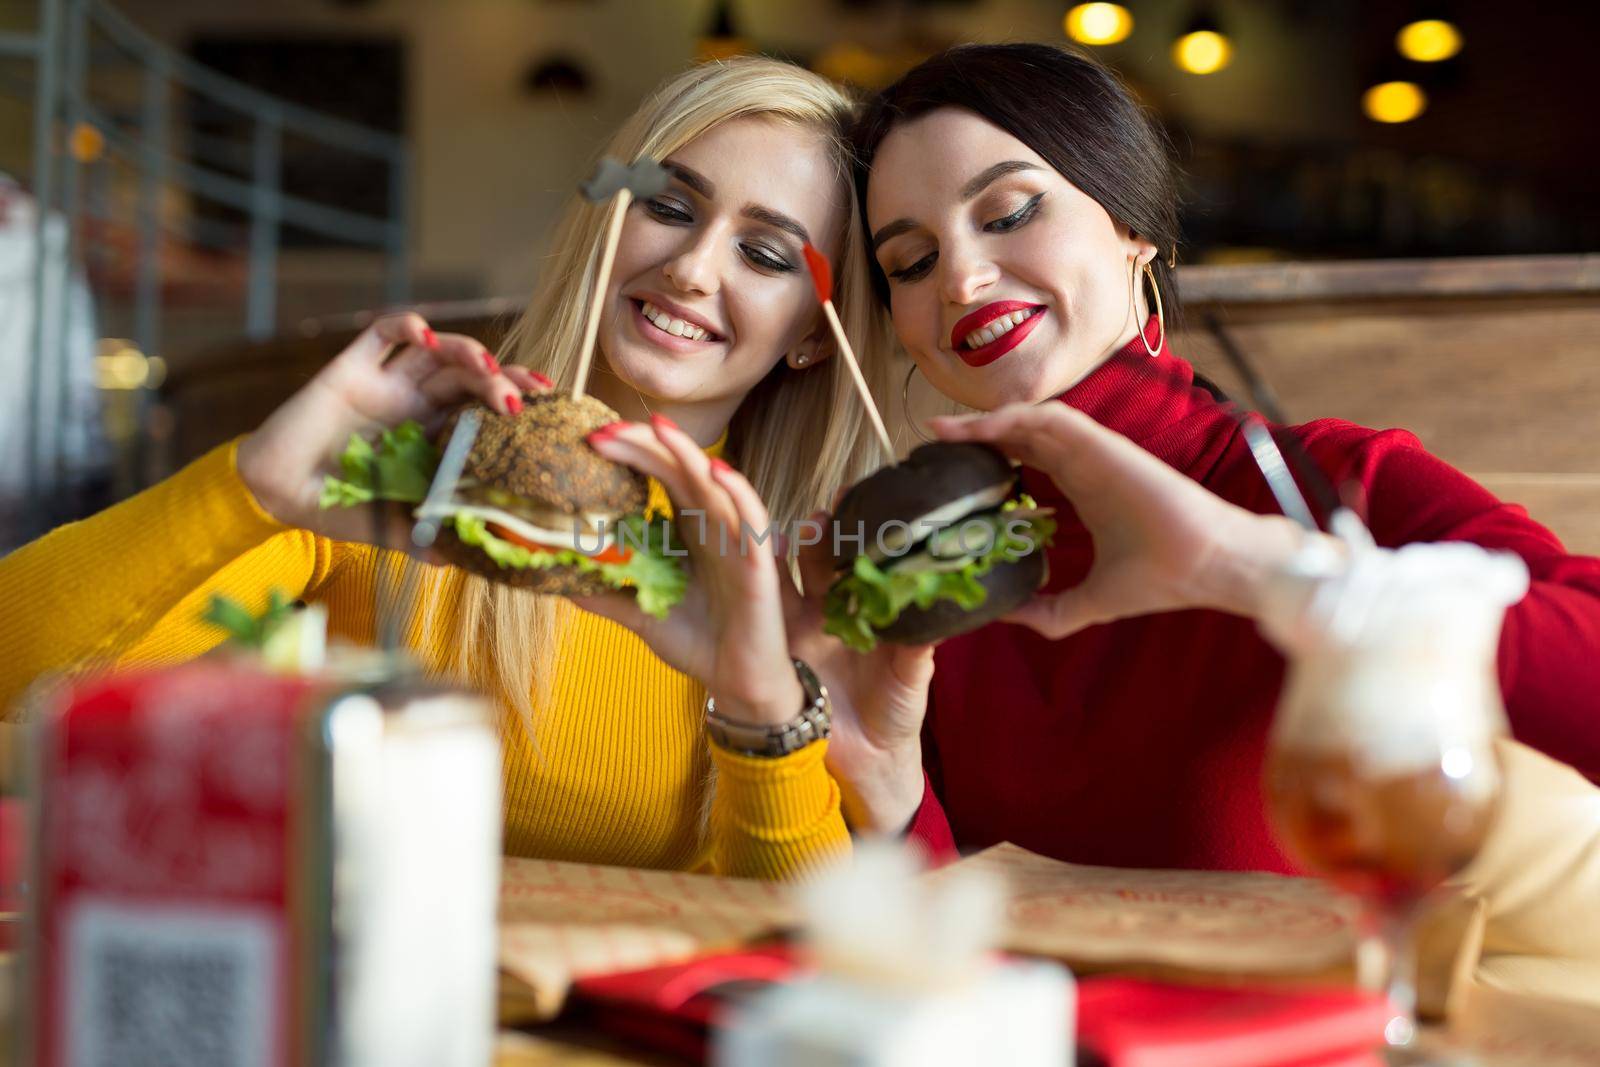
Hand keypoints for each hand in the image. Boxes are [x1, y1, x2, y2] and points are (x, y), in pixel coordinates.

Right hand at [236, 312, 548, 549]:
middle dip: (502, 380)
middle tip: (522, 397)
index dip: (514, 403)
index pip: (483, 410)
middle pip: (469, 378)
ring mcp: (386, 384)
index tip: (545, 409)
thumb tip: (455, 561)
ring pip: (438, 351)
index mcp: (433, 435)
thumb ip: (420, 536)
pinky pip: (382, 334)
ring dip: (468, 352)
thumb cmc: (336, 507)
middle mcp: (415, 404)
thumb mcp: (387, 525)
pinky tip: (425, 333)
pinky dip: (406, 325)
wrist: (276, 493)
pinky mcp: (350, 368)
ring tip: (487, 369)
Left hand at [578, 417, 804, 725]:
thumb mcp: (641, 612)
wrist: (739, 684)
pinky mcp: (759, 562)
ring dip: (687, 454)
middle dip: (644, 445)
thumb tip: (556, 575)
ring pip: (715, 483)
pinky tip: (716, 470)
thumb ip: (605, 592)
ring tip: (657, 429)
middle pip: (681, 468)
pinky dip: (738, 492)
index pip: (660, 475)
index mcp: (690, 529)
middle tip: (605, 430)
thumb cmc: (699, 642)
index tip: (592, 439)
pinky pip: (753, 519)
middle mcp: (715, 524)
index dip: (631, 453)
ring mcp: (738, 539)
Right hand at [781, 509, 934, 834]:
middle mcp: (827, 609)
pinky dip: (756, 597)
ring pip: (784, 581)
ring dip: (784, 557)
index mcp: (864, 606)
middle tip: (826, 516)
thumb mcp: (913, 676)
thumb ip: (920, 645)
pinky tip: (753, 573)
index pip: (859, 557)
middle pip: (817, 560)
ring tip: (792, 536)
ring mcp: (796, 628)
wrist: (868, 760)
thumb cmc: (896, 710)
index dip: (860, 530)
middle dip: (820, 534)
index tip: (866, 504)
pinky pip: (760, 622)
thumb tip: (939, 609)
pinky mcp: (773, 653)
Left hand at [931, 402, 1331, 637]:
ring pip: (1027, 421)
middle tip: (929, 447)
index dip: (984, 461)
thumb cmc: (1162, 579)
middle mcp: (1082, 466)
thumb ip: (1048, 610)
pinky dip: (1011, 419)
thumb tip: (1004, 617)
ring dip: (983, 423)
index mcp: (1080, 491)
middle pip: (1017, 437)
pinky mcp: (1103, 445)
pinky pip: (1050, 419)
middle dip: (971, 438)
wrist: (1210, 566)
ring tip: (940, 432)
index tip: (945, 476)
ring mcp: (1092, 451)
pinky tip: (977, 430)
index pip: (1023, 463)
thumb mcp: (1089, 603)